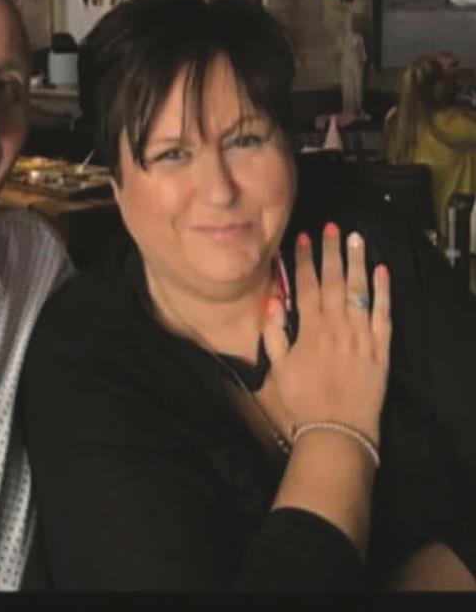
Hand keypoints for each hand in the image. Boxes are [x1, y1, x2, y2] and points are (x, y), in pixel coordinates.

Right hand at [263, 224, 390, 443]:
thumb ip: (274, 333)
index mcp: (310, 329)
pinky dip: (383, 291)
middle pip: (335, 281)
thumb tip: (272, 302)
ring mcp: (362, 335)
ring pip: (360, 291)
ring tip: (355, 238)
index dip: (304, 260)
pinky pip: (384, 314)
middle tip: (331, 227)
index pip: (307, 285)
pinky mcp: (381, 348)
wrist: (338, 429)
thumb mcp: (278, 367)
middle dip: (331, 251)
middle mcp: (337, 326)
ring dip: (357, 262)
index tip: (303, 238)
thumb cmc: (303, 399)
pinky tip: (382, 271)